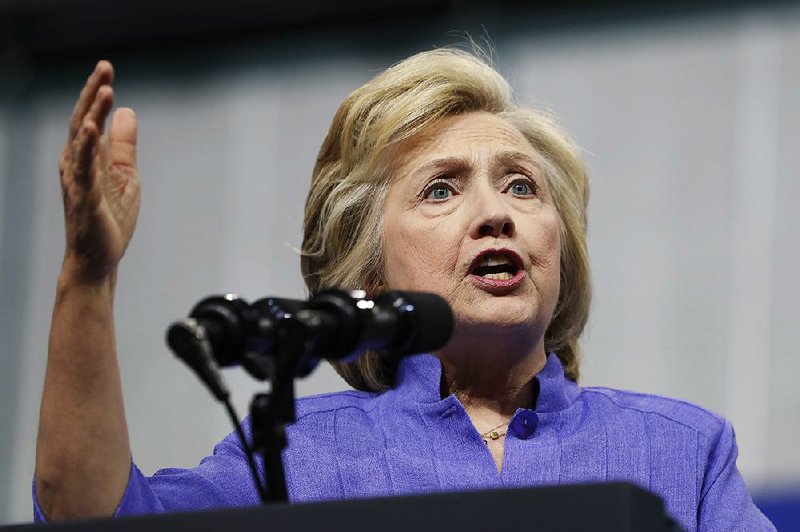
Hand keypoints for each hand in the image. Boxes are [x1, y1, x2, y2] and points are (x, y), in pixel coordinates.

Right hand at [59, 60, 139, 284]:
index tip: (108, 69)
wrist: (99, 259)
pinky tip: (93, 130)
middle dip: (93, 94)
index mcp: (87, 158)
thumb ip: (124, 145)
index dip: (98, 93)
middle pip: (83, 121)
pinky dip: (88, 149)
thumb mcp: (125, 176)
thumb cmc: (109, 218)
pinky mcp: (85, 200)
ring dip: (93, 115)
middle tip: (105, 68)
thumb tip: (126, 111)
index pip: (91, 119)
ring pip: (82, 142)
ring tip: (104, 91)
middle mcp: (77, 165)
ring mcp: (79, 182)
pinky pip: (85, 171)